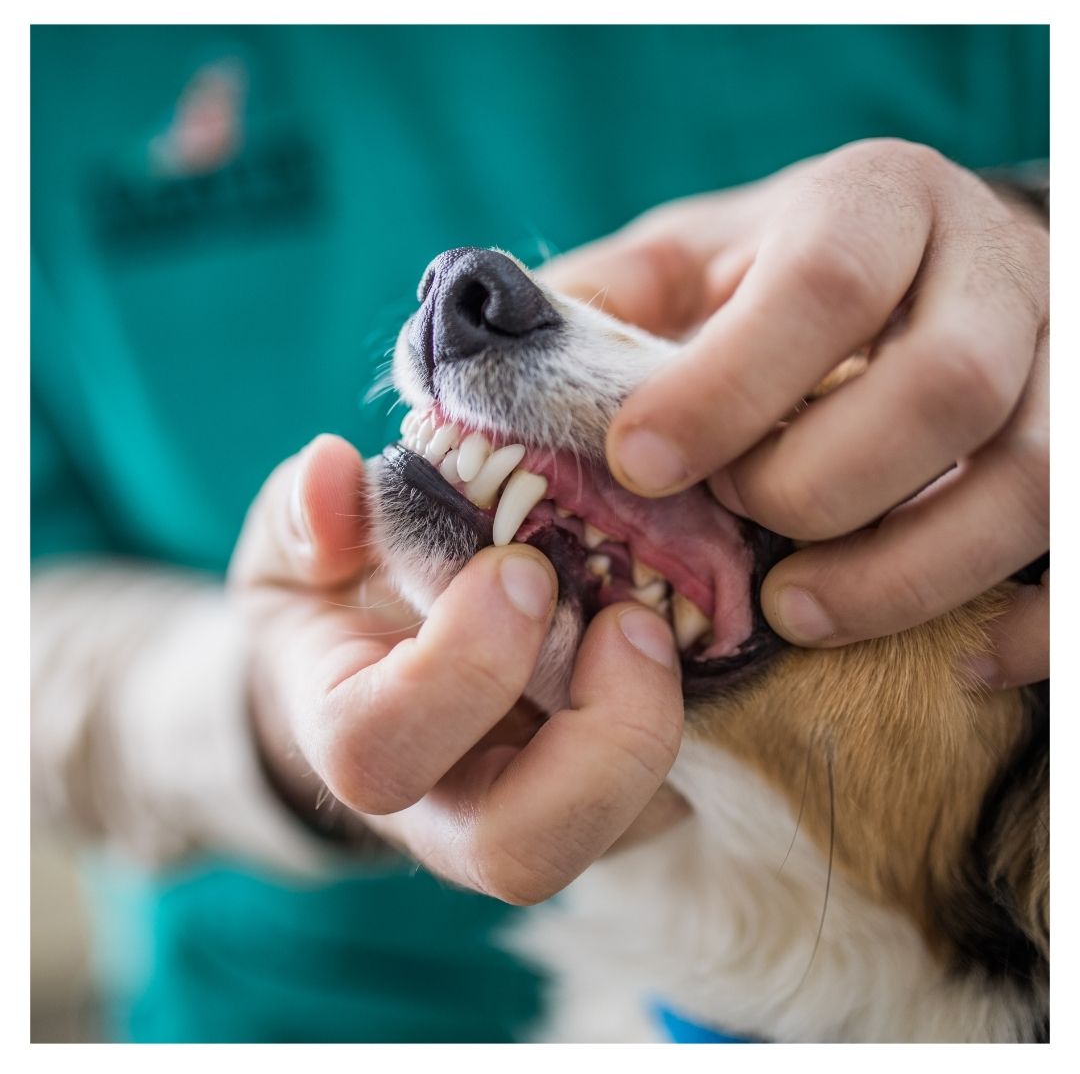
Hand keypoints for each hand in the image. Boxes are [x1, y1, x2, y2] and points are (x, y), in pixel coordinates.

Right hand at [228, 434, 685, 902]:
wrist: (385, 666)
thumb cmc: (342, 602)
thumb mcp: (301, 547)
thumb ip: (306, 514)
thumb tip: (333, 471)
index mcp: (357, 738)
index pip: (381, 752)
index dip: (459, 668)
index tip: (520, 566)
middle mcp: (447, 807)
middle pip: (519, 854)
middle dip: (592, 739)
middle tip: (629, 620)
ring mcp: (533, 814)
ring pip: (612, 838)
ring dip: (656, 730)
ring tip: (658, 624)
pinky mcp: (608, 801)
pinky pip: (667, 798)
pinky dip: (698, 721)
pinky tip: (691, 634)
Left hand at [542, 139, 1048, 687]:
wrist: (914, 267)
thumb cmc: (771, 280)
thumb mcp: (683, 261)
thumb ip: (600, 302)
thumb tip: (488, 370)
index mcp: (877, 204)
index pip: (824, 284)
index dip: (730, 386)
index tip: (641, 462)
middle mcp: (990, 270)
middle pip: (946, 385)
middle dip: (821, 483)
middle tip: (735, 526)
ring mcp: (1063, 365)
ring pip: (1036, 478)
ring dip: (910, 568)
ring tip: (796, 611)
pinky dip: (1036, 623)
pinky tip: (959, 660)